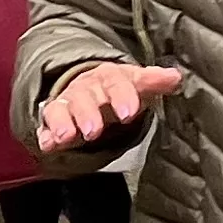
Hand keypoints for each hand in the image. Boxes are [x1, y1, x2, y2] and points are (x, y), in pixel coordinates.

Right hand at [38, 59, 180, 152]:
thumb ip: (154, 82)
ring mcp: (67, 103)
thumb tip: (176, 77)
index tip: (129, 113)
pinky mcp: (54, 120)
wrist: (91, 85)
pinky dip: (46, 135)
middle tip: (94, 131)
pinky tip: (48, 144)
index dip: (122, 97)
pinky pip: (47, 125)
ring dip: (63, 122)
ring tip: (66, 137)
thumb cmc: (119, 89)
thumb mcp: (137, 83)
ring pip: (61, 109)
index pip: (116, 83)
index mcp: (109, 78)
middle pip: (84, 98)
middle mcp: (85, 88)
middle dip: (87, 114)